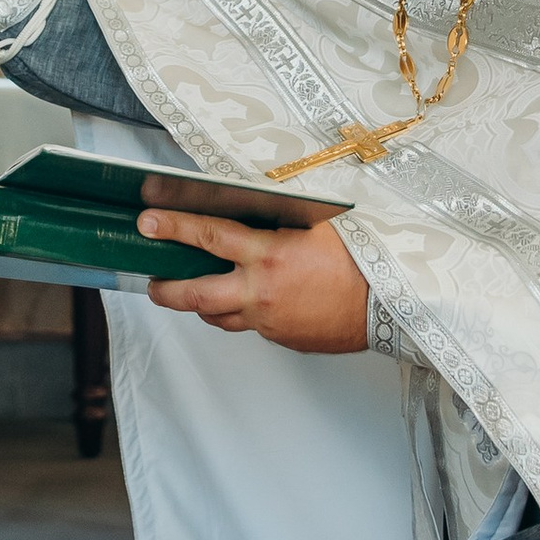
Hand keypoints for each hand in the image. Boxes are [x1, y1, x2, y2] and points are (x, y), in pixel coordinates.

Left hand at [141, 213, 370, 353]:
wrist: (392, 305)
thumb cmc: (362, 259)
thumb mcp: (318, 223)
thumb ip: (281, 214)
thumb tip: (255, 200)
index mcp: (267, 256)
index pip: (207, 236)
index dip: (173, 227)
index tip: (147, 222)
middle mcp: (260, 292)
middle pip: (195, 295)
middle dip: (166, 289)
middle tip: (153, 282)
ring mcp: (269, 321)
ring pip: (219, 318)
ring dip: (202, 306)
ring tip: (193, 293)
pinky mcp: (283, 339)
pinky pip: (252, 327)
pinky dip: (243, 314)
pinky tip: (250, 301)